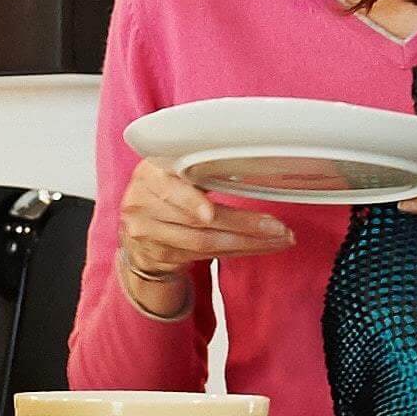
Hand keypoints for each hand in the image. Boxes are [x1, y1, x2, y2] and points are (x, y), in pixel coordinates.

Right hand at [118, 158, 293, 314]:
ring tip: (279, 238)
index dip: (190, 202)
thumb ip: (197, 165)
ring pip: (204, 242)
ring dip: (247, 242)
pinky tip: (261, 247)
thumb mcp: (174, 167)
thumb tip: (244, 159)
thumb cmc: (166, 188)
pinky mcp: (163, 255)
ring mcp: (149, 234)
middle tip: (276, 226)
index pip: (169, 188)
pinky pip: (207, 256)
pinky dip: (238, 251)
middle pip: (196, 221)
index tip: (210, 212)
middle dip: (242, 224)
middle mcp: (142, 204)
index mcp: (149, 173)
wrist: (138, 225)